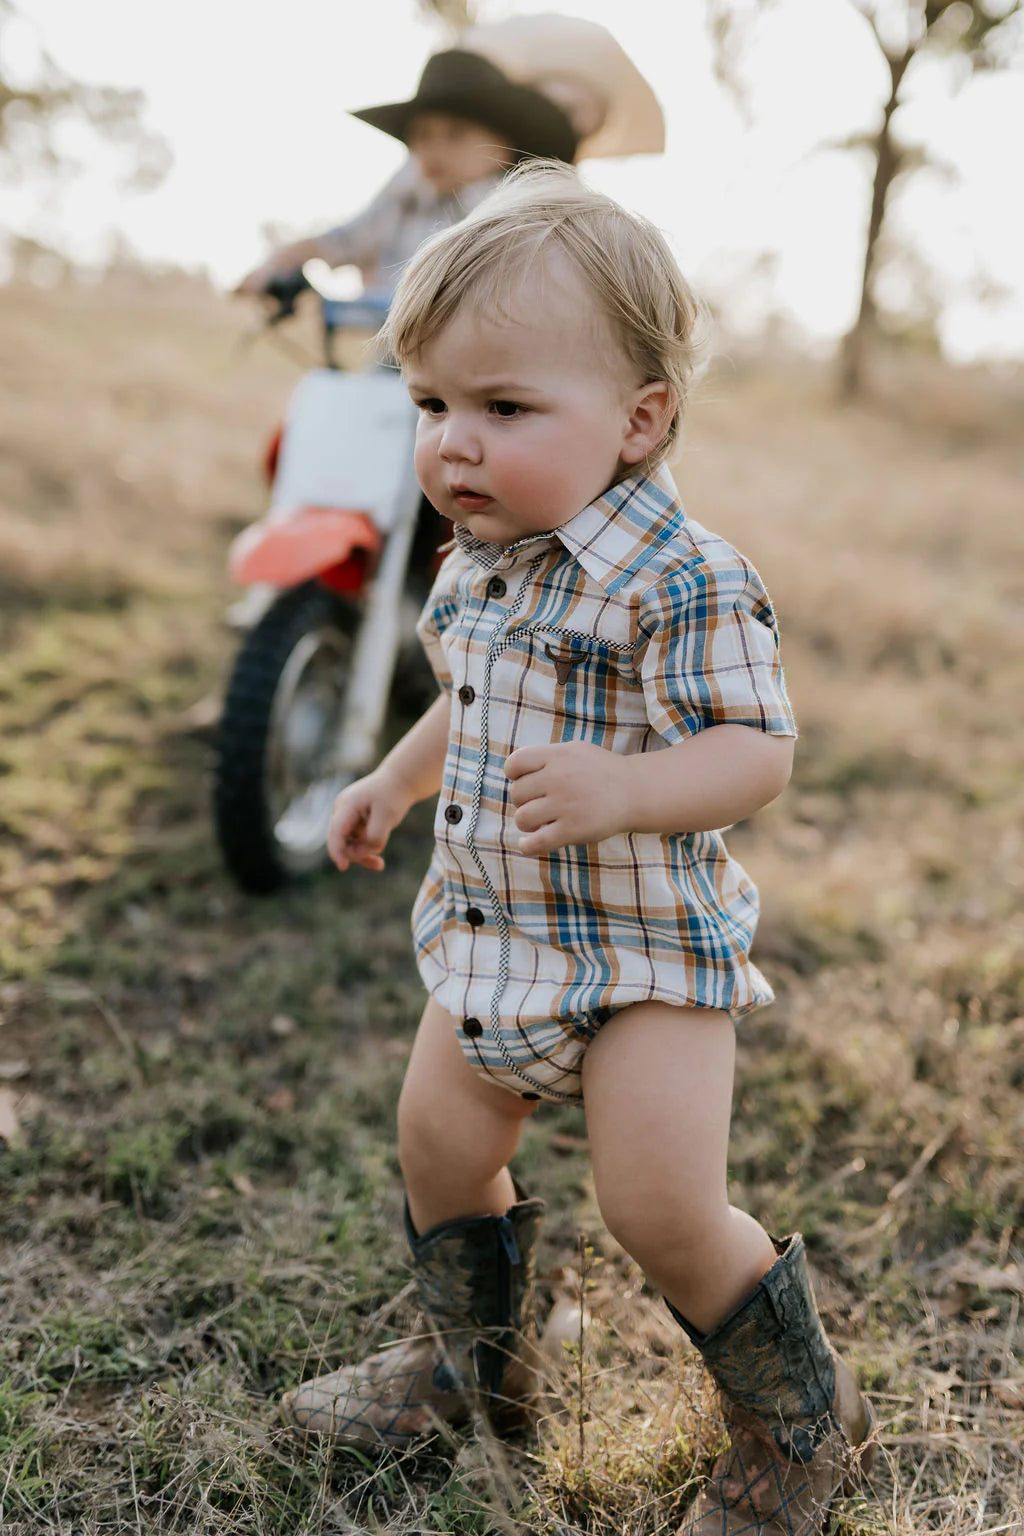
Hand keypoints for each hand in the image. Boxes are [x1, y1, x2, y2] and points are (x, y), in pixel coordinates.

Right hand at [327, 769, 411, 871]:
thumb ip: (376, 835)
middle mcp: (341, 810)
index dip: (337, 850)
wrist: (400, 781)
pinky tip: (378, 863)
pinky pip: (355, 842)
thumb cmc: (393, 795)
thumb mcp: (388, 815)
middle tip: (378, 863)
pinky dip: (365, 852)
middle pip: (340, 841)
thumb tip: (366, 851)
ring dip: (362, 855)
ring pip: (347, 844)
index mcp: (347, 804)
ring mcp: (346, 817)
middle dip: (356, 855)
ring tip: (380, 864)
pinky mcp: (353, 823)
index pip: (336, 831)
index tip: (343, 867)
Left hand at [505, 742, 627, 854]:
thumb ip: (546, 757)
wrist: (635, 792)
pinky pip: (536, 842)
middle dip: (523, 801)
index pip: (515, 764)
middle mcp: (558, 778)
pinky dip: (527, 846)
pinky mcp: (572, 830)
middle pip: (517, 794)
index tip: (524, 781)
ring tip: (540, 822)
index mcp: (557, 756)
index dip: (514, 775)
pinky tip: (528, 844)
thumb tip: (514, 770)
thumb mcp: (575, 751)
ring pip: (522, 818)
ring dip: (527, 823)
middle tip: (539, 804)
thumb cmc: (601, 772)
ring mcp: (565, 805)